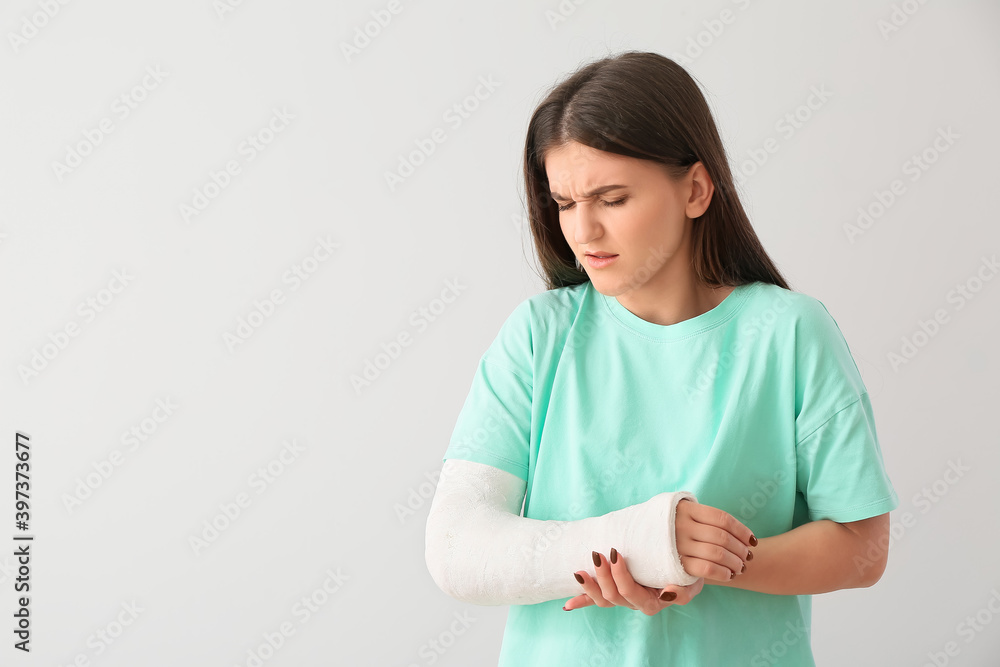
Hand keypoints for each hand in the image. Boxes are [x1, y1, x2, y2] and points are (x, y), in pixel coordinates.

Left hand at [563, 549, 703, 614]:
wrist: (685, 568)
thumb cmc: (687, 574)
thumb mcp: (692, 583)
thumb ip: (682, 592)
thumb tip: (666, 592)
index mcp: (651, 601)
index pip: (630, 592)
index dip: (620, 576)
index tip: (616, 553)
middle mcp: (634, 602)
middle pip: (613, 596)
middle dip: (602, 576)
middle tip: (598, 553)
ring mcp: (623, 598)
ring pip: (602, 599)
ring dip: (589, 586)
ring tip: (578, 572)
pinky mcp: (615, 592)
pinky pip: (596, 600)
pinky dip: (582, 601)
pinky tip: (568, 605)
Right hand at [675, 498, 757, 581]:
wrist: (640, 541)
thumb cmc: (673, 530)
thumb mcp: (684, 515)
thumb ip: (707, 519)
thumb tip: (745, 538)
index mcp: (686, 509)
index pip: (722, 518)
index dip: (742, 530)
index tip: (752, 540)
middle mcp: (681, 525)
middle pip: (722, 537)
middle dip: (741, 549)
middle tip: (748, 556)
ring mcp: (678, 544)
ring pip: (717, 553)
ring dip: (735, 562)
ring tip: (741, 566)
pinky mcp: (676, 563)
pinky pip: (707, 568)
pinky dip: (723, 572)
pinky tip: (729, 575)